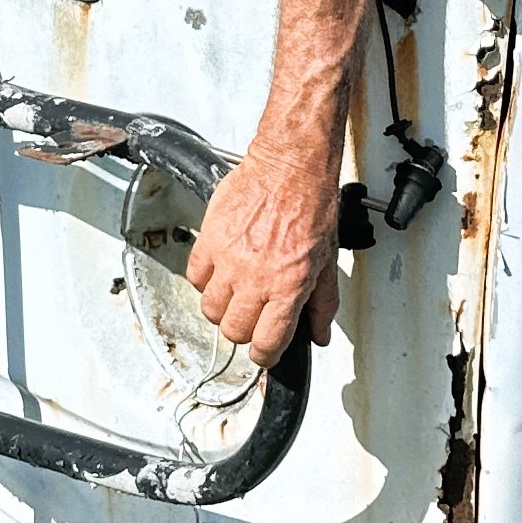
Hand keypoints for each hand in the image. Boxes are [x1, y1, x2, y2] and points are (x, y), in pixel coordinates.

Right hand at [185, 140, 343, 361]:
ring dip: (223, 308)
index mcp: (288, 287)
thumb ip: (323, 303)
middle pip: (235, 331)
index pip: (267, 343)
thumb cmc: (312, 205)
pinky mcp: (209, 241)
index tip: (267, 351)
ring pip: (210, 310)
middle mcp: (256, 278)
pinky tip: (220, 271)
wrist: (290, 167)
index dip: (266, 355)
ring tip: (236, 293)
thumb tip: (319, 333)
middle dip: (245, 331)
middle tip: (254, 317)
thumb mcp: (327, 261)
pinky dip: (204, 281)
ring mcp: (229, 261)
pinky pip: (195, 278)